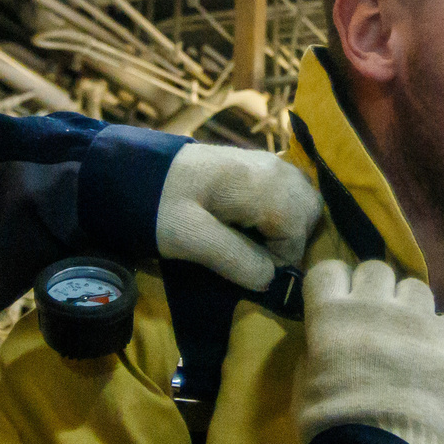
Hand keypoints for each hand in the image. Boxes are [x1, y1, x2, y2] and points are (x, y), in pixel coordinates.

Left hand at [154, 143, 320, 291]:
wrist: (133, 170)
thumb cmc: (158, 204)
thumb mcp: (189, 239)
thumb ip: (234, 259)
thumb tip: (271, 281)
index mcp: (261, 185)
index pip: (298, 233)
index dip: (279, 259)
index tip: (247, 268)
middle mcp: (275, 169)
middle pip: (310, 214)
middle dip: (290, 241)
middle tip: (254, 255)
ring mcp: (269, 162)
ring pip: (305, 201)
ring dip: (288, 227)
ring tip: (253, 240)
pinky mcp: (258, 164)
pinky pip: (290, 190)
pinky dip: (281, 211)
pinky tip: (250, 223)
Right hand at [298, 259, 443, 443]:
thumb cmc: (334, 433)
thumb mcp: (306, 390)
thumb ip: (317, 354)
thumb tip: (327, 341)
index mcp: (332, 318)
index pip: (328, 270)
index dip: (334, 287)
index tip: (338, 304)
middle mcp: (376, 307)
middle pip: (377, 271)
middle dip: (375, 293)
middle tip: (376, 324)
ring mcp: (420, 321)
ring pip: (417, 289)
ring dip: (411, 311)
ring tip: (411, 344)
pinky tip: (440, 363)